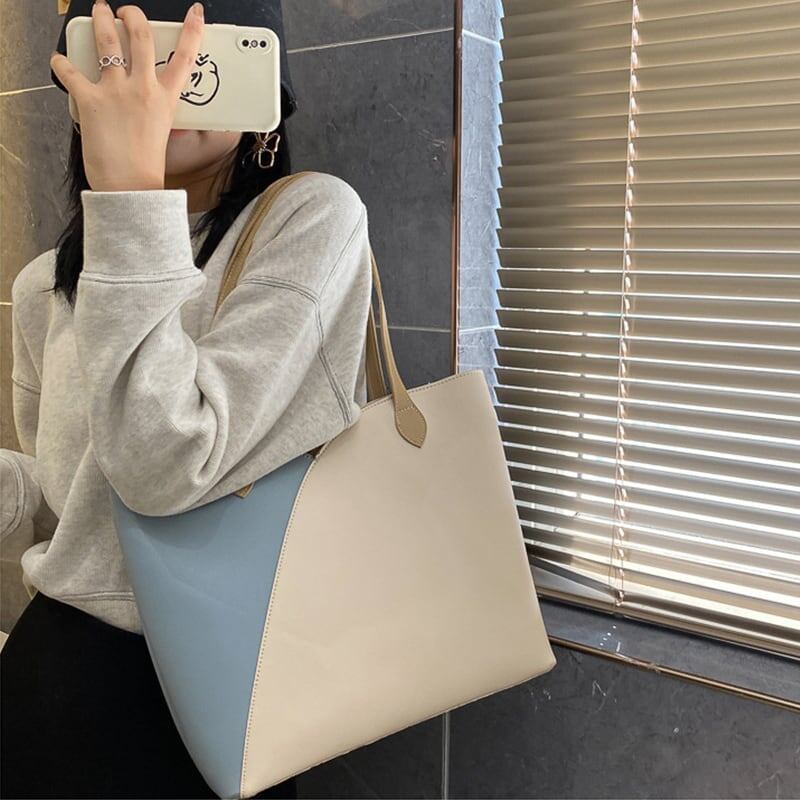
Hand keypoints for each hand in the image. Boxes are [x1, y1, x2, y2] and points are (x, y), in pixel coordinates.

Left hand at [50, 1, 204, 192]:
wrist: (130, 186)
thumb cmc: (146, 168)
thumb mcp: (162, 134)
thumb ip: (157, 113)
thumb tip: (154, 107)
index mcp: (165, 99)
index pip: (184, 58)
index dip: (192, 31)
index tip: (195, 12)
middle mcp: (142, 88)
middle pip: (140, 36)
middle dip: (132, 16)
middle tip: (126, 11)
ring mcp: (115, 91)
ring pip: (107, 40)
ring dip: (101, 20)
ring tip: (98, 11)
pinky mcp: (89, 100)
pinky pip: (69, 71)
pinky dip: (61, 63)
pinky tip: (59, 60)